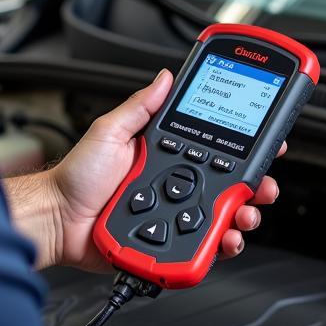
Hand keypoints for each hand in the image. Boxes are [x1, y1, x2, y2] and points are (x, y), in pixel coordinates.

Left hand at [48, 70, 283, 272]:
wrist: (58, 220)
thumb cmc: (77, 178)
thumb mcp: (109, 131)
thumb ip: (139, 107)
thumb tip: (164, 78)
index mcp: (166, 155)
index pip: (215, 148)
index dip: (244, 147)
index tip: (267, 143)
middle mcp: (174, 185)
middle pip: (228, 186)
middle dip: (255, 187)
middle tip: (263, 187)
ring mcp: (173, 214)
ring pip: (222, 217)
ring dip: (243, 217)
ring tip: (245, 216)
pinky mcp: (168, 242)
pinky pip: (202, 246)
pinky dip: (220, 246)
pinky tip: (225, 241)